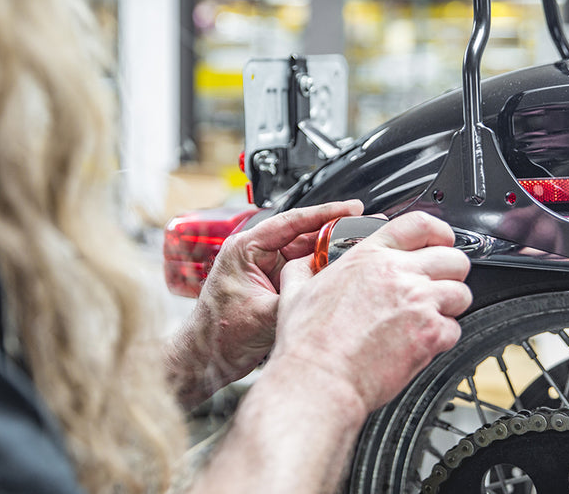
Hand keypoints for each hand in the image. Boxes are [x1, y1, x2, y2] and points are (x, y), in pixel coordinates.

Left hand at [166, 200, 363, 406]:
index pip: (292, 220)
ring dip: (329, 256)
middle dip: (334, 234)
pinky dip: (319, 274)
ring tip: (358, 254)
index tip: (353, 208)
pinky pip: (302, 273)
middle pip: (304, 236)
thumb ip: (299, 296)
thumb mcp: (265, 315)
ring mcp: (264, 269)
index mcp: (245, 248)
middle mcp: (254, 253)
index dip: (327, 213)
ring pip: (306, 255)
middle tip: (364, 230)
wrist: (204, 361)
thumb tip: (332, 285)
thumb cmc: (217, 336)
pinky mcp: (271, 285)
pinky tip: (339, 277)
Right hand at [271, 211, 471, 411]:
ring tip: (429, 316)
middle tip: (437, 284)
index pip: (420, 224)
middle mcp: (398, 274)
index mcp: (369, 257)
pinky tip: (421, 342)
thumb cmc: (308, 343)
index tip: (441, 241)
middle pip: (453, 257)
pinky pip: (454, 329)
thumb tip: (304, 264)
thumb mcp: (296, 291)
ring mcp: (418, 302)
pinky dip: (443, 336)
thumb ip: (304, 269)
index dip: (438, 231)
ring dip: (449, 305)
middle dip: (450, 271)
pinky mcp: (430, 334)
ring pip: (462, 292)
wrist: (320, 379)